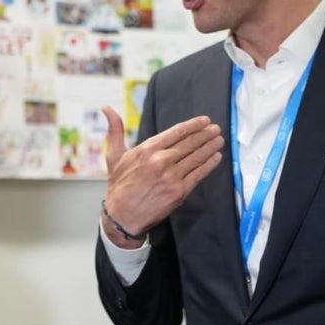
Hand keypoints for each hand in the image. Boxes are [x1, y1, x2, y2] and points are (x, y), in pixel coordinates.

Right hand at [101, 106, 223, 247]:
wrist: (122, 217)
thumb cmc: (119, 186)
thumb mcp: (114, 155)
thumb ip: (115, 129)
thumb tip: (106, 108)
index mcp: (147, 149)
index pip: (177, 132)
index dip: (193, 125)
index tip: (204, 120)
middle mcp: (161, 160)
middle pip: (189, 143)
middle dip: (205, 134)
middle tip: (216, 129)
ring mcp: (171, 176)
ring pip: (196, 157)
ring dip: (210, 147)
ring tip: (219, 140)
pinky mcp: (179, 192)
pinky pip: (198, 174)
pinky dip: (209, 164)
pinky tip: (216, 157)